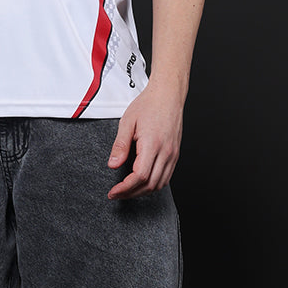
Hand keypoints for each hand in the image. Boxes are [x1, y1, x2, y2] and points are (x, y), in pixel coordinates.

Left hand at [106, 81, 184, 199]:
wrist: (168, 94)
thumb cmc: (148, 104)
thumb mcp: (127, 122)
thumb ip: (120, 145)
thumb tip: (113, 165)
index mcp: (152, 144)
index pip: (140, 176)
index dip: (125, 188)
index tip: (113, 192)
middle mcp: (166, 152)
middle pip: (150, 185)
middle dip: (132, 193)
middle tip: (117, 193)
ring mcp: (173, 154)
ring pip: (160, 184)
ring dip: (143, 191)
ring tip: (128, 190)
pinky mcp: (175, 154)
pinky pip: (166, 176)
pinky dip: (154, 184)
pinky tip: (142, 182)